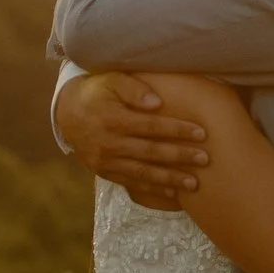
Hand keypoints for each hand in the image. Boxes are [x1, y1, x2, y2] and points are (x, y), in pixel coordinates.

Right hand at [55, 68, 211, 209]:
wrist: (67, 113)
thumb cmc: (97, 92)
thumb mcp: (111, 80)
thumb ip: (133, 88)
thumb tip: (157, 102)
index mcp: (112, 119)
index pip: (151, 126)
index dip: (177, 130)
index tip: (201, 133)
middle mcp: (109, 143)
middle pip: (150, 152)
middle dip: (180, 156)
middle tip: (205, 159)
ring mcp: (106, 161)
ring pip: (142, 172)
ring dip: (170, 179)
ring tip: (194, 183)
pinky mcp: (105, 172)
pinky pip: (131, 182)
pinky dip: (152, 188)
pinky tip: (172, 192)